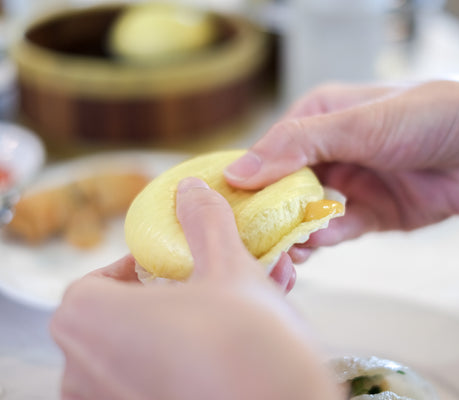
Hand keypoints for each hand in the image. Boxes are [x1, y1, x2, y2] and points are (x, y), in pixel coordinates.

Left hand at [50, 177, 341, 399]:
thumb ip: (203, 222)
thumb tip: (191, 191)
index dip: (138, 267)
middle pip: (122, 318)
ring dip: (187, 327)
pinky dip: (190, 361)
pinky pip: (158, 381)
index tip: (175, 263)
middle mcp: (83, 372)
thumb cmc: (246, 340)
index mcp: (87, 320)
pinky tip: (236, 348)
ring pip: (146, 353)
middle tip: (211, 288)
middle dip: (169, 298)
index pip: (97, 282)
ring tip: (239, 312)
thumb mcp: (228, 266)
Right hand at [225, 81, 458, 260]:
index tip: (224, 209)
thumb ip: (299, 145)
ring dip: (292, 232)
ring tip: (278, 253)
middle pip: (282, 188)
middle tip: (248, 243)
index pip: (268, 152)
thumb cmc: (432, 116)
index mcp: (320, 116)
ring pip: (306, 214)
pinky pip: (337, 230)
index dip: (246, 180)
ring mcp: (351, 183)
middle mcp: (330, 150)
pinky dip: (323, 238)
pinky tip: (313, 244)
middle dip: (266, 215)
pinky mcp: (372, 213)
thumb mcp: (359, 123)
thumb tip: (238, 171)